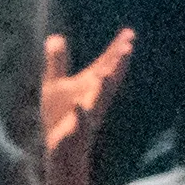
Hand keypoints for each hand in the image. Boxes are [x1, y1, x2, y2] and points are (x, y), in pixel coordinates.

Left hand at [35, 27, 133, 173]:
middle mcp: (93, 99)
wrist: (60, 151)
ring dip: (104, 87)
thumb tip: (55, 36)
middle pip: (107, 80)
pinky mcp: (75, 133)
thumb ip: (57, 61)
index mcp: (89, 87)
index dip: (117, 50)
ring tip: (108, 73)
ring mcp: (87, 116)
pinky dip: (79, 115)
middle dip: (117, 65)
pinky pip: (79, 124)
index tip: (130, 33)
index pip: (105, 65)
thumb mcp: (54, 85)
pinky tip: (78, 106)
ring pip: (97, 101)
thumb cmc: (60, 117)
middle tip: (128, 47)